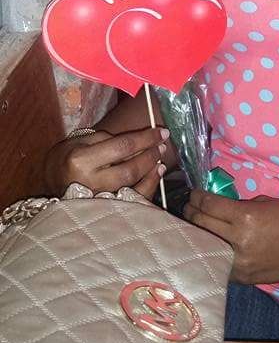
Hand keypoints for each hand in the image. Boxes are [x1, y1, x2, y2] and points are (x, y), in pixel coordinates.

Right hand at [44, 127, 168, 199]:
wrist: (53, 181)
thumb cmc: (70, 155)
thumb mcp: (85, 140)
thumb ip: (112, 140)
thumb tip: (143, 142)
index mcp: (81, 160)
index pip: (122, 147)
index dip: (146, 138)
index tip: (162, 131)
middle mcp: (90, 183)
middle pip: (130, 169)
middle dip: (150, 155)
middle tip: (162, 144)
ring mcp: (97, 200)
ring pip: (133, 188)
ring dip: (152, 172)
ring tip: (160, 158)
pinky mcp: (105, 210)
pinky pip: (133, 200)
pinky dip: (148, 187)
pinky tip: (155, 174)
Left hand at [183, 191, 278, 283]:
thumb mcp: (266, 203)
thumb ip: (240, 205)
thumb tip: (219, 206)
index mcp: (245, 218)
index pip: (209, 205)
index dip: (197, 197)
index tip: (193, 194)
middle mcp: (238, 241)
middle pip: (201, 224)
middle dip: (191, 212)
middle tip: (188, 207)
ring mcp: (239, 263)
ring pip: (205, 246)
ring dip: (197, 234)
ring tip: (192, 226)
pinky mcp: (243, 278)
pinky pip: (219, 263)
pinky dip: (212, 253)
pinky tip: (208, 246)